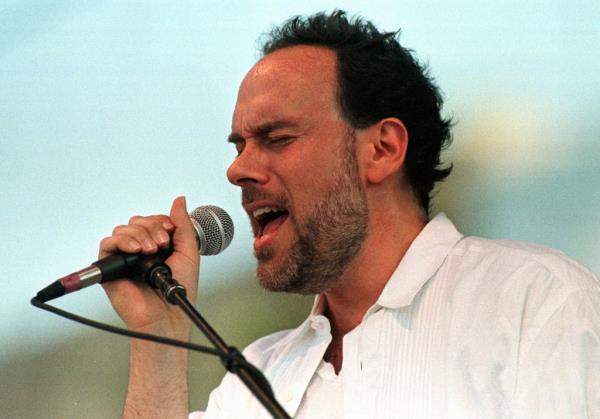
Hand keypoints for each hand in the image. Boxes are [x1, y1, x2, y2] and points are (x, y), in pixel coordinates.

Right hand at [99, 196, 199, 335]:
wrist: (168, 313)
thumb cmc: (179, 288)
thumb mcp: (188, 251)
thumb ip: (183, 225)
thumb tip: (179, 200)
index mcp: (157, 245)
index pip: (153, 220)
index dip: (161, 221)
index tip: (170, 232)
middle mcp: (140, 250)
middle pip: (138, 222)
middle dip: (152, 227)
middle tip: (162, 244)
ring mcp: (125, 258)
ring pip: (124, 230)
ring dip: (140, 235)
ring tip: (151, 251)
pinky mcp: (110, 268)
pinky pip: (108, 244)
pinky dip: (122, 242)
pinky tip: (136, 251)